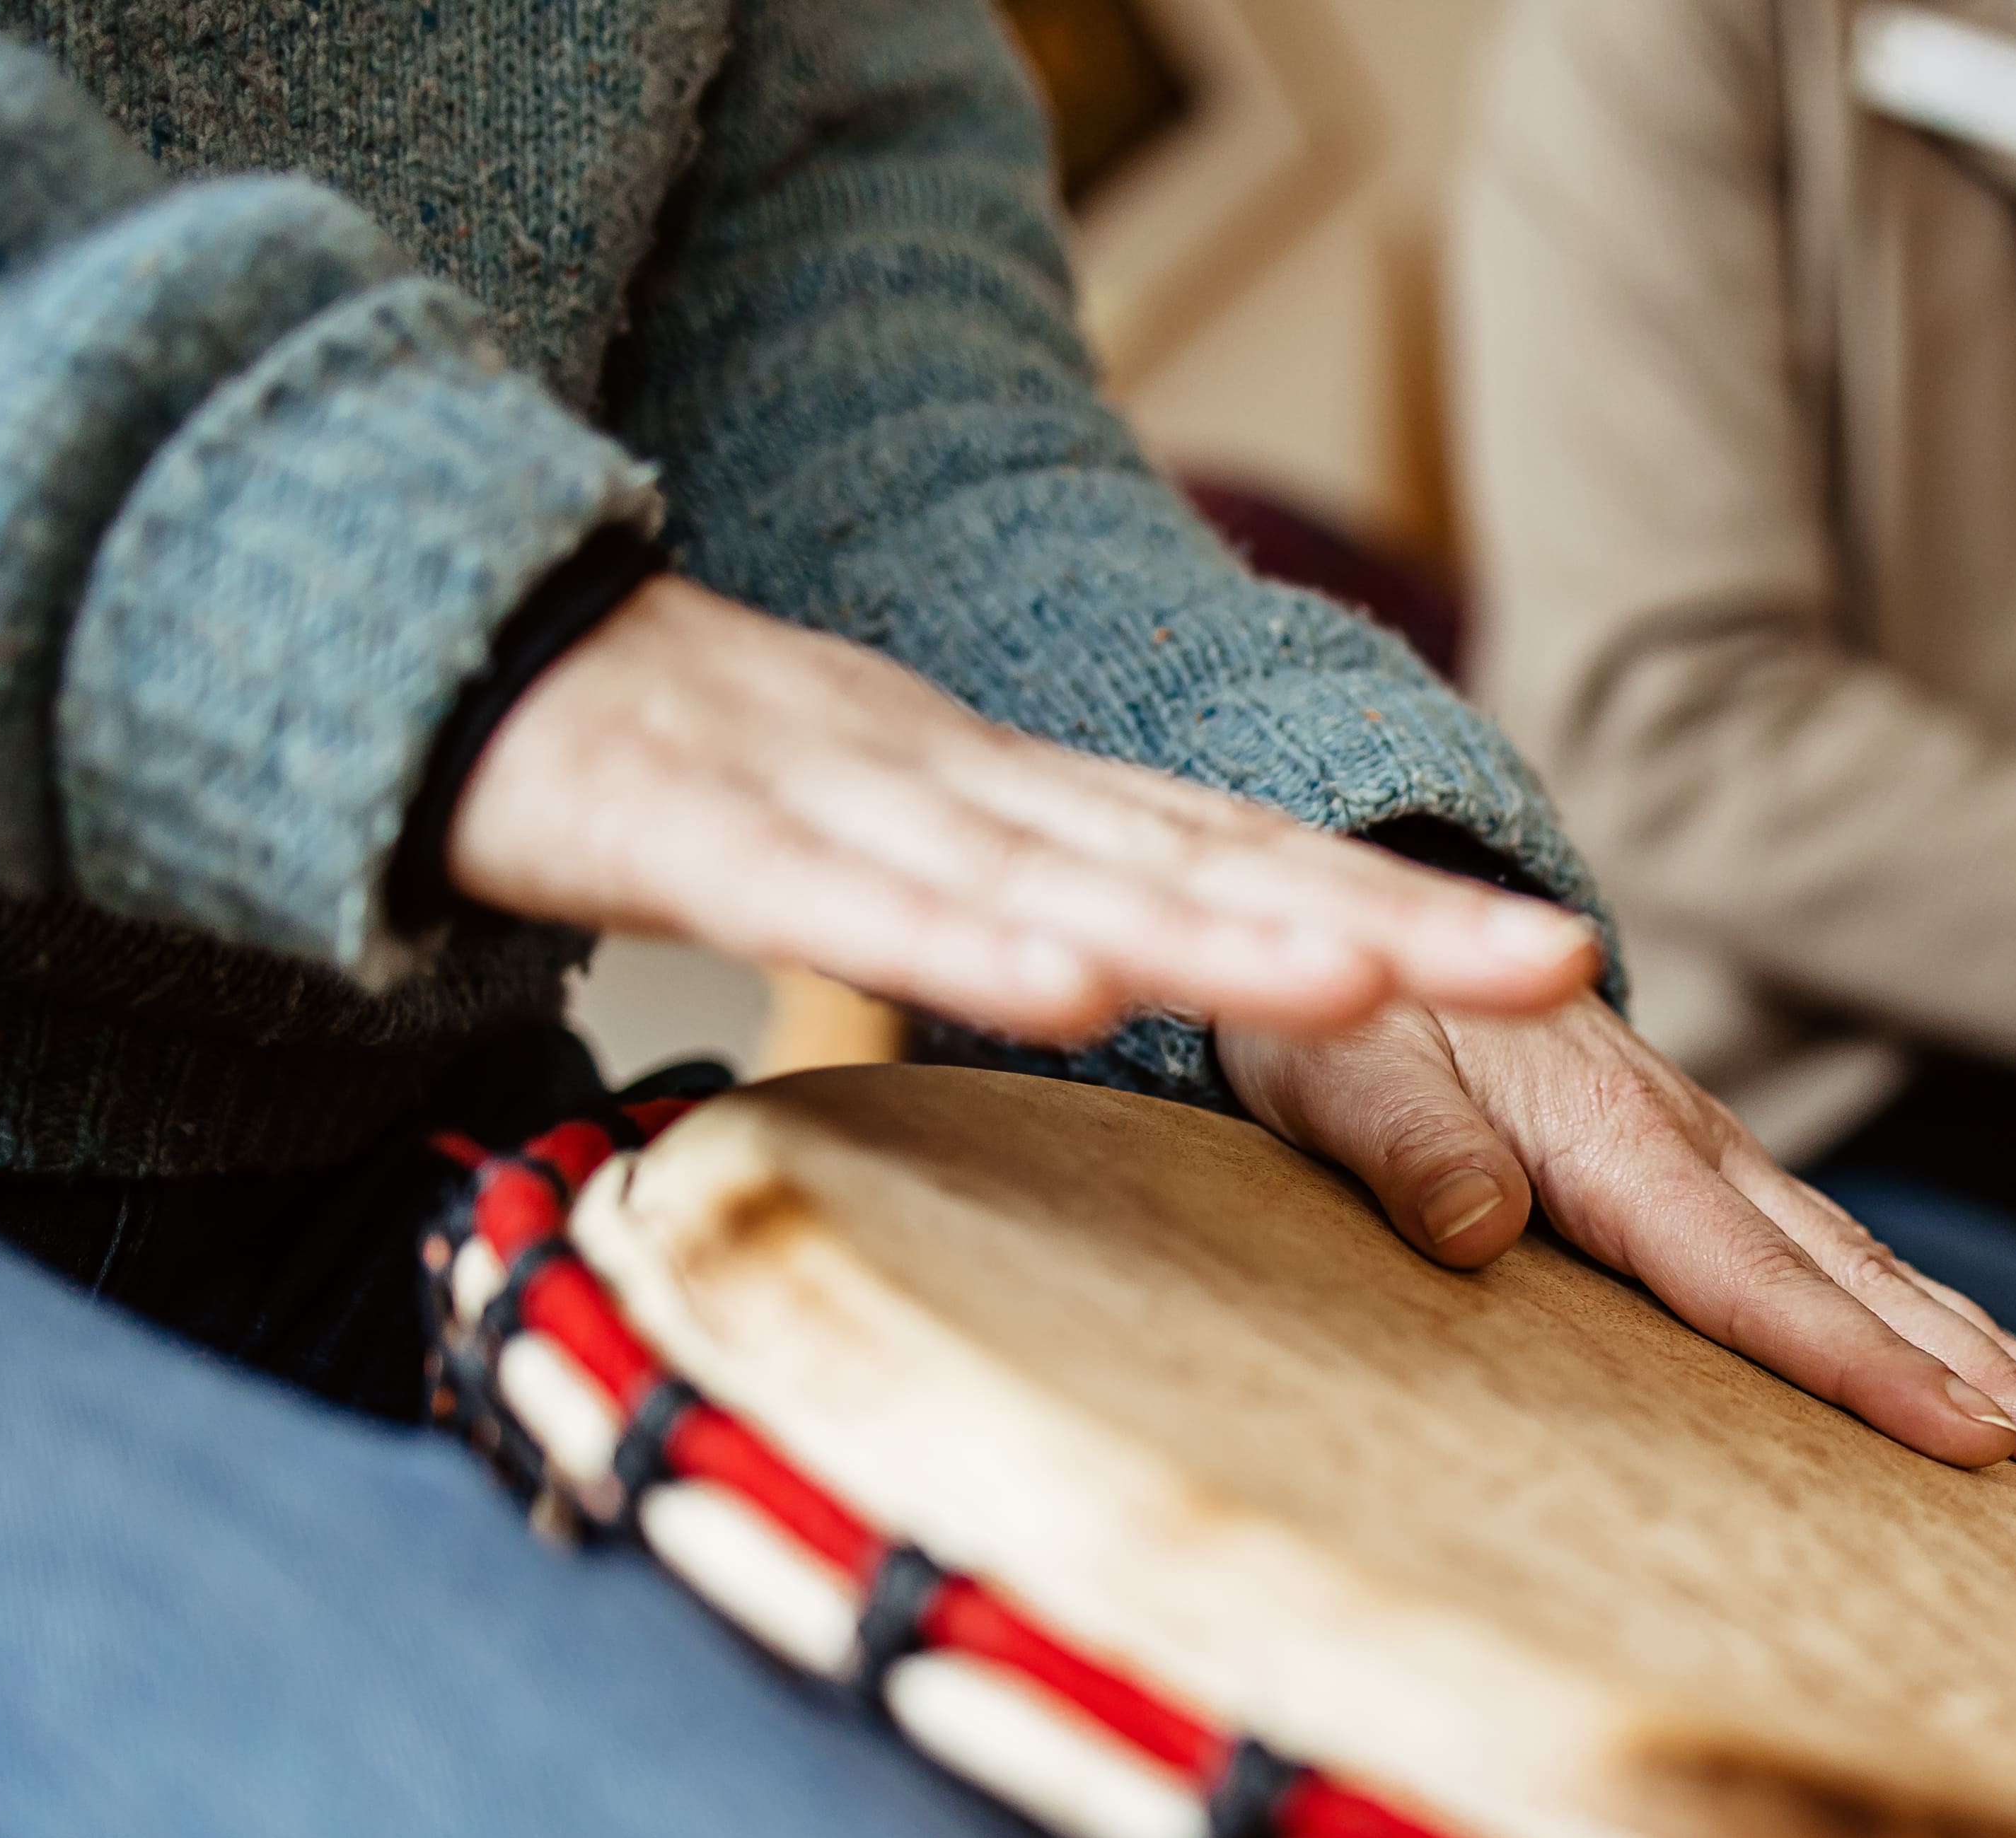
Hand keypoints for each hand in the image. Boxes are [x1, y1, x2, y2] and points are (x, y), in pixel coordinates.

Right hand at [449, 575, 1601, 1043]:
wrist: (450, 644)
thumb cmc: (685, 781)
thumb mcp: (887, 862)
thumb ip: (1020, 928)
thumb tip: (1156, 1016)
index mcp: (1015, 807)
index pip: (1242, 858)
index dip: (1402, 908)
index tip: (1565, 961)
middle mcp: (964, 793)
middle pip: (1203, 862)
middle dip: (1386, 918)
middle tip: (1561, 963)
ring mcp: (835, 802)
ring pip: (1054, 878)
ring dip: (1214, 933)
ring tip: (1366, 979)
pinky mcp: (692, 833)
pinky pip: (841, 907)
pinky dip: (958, 948)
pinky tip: (1069, 992)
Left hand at [1220, 998, 2015, 1493]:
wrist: (1361, 912)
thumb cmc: (1343, 1016)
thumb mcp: (1340, 1070)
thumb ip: (1410, 1151)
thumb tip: (1483, 1231)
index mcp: (1614, 1138)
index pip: (1754, 1280)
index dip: (1863, 1370)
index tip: (1967, 1440)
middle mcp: (1694, 1149)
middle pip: (1868, 1283)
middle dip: (1998, 1379)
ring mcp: (1716, 1159)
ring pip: (1883, 1272)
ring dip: (2002, 1358)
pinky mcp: (1709, 1174)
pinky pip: (1845, 1262)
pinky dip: (1938, 1325)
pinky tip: (2001, 1383)